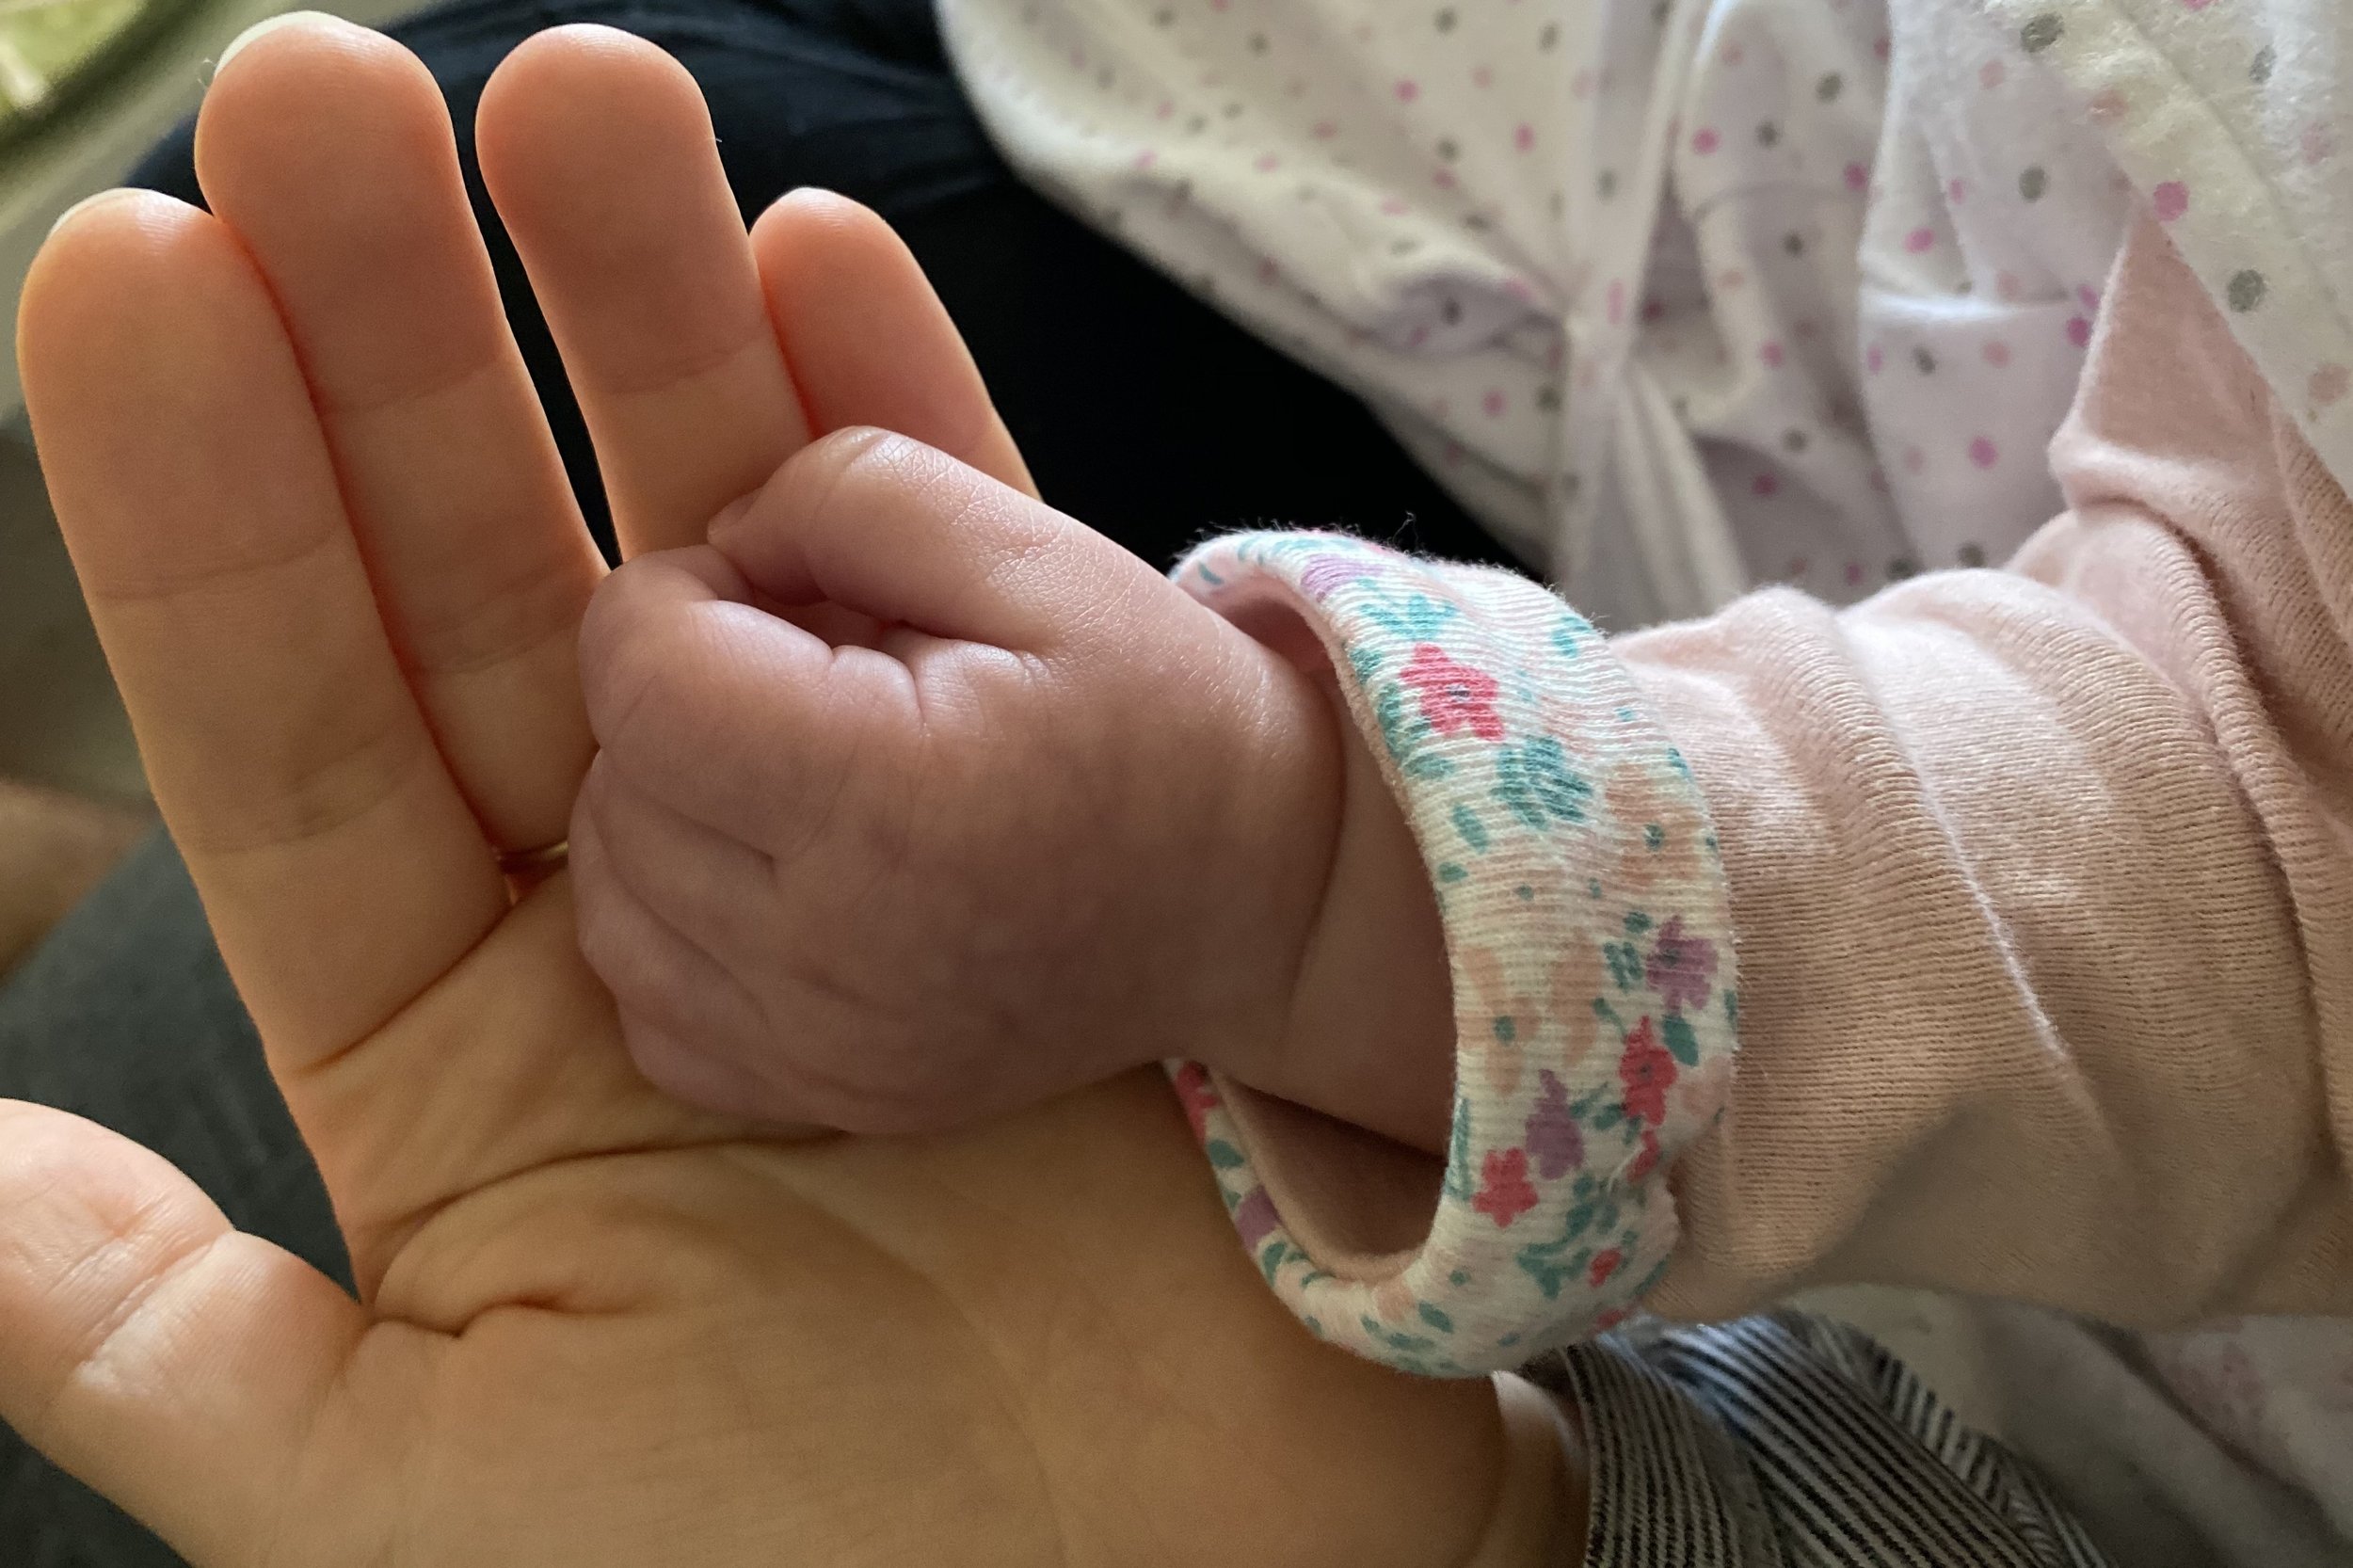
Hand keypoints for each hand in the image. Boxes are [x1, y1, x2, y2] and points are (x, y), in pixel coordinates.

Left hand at [0, 19, 1537, 1564]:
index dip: (209, 507)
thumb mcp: (425, 1505)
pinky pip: (962, 600)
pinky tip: (818, 267)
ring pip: (723, 553)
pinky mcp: (1043, 841)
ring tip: (578, 97)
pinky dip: (902, 438)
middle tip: (331, 93)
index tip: (138, 272)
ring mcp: (856, 862)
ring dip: (642, 330)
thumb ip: (168, 1339)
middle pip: (497, 589)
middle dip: (408, 346)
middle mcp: (647, 929)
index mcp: (469, 1066)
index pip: (298, 738)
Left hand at [568, 423, 1350, 1135]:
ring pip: (611, 896)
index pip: (639, 669)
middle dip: (681, 702)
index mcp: (889, 795)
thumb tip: (716, 544)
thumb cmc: (1164, 717)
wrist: (1266, 902)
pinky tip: (786, 881)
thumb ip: (851, 493)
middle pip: (616, 783)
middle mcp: (834, 950)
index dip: (684, 597)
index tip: (782, 599)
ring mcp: (822, 1047)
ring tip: (799, 778)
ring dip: (668, 813)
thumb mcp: (1037, 549)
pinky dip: (682, 929)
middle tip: (813, 685)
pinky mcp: (823, 1095)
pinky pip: (649, 1003)